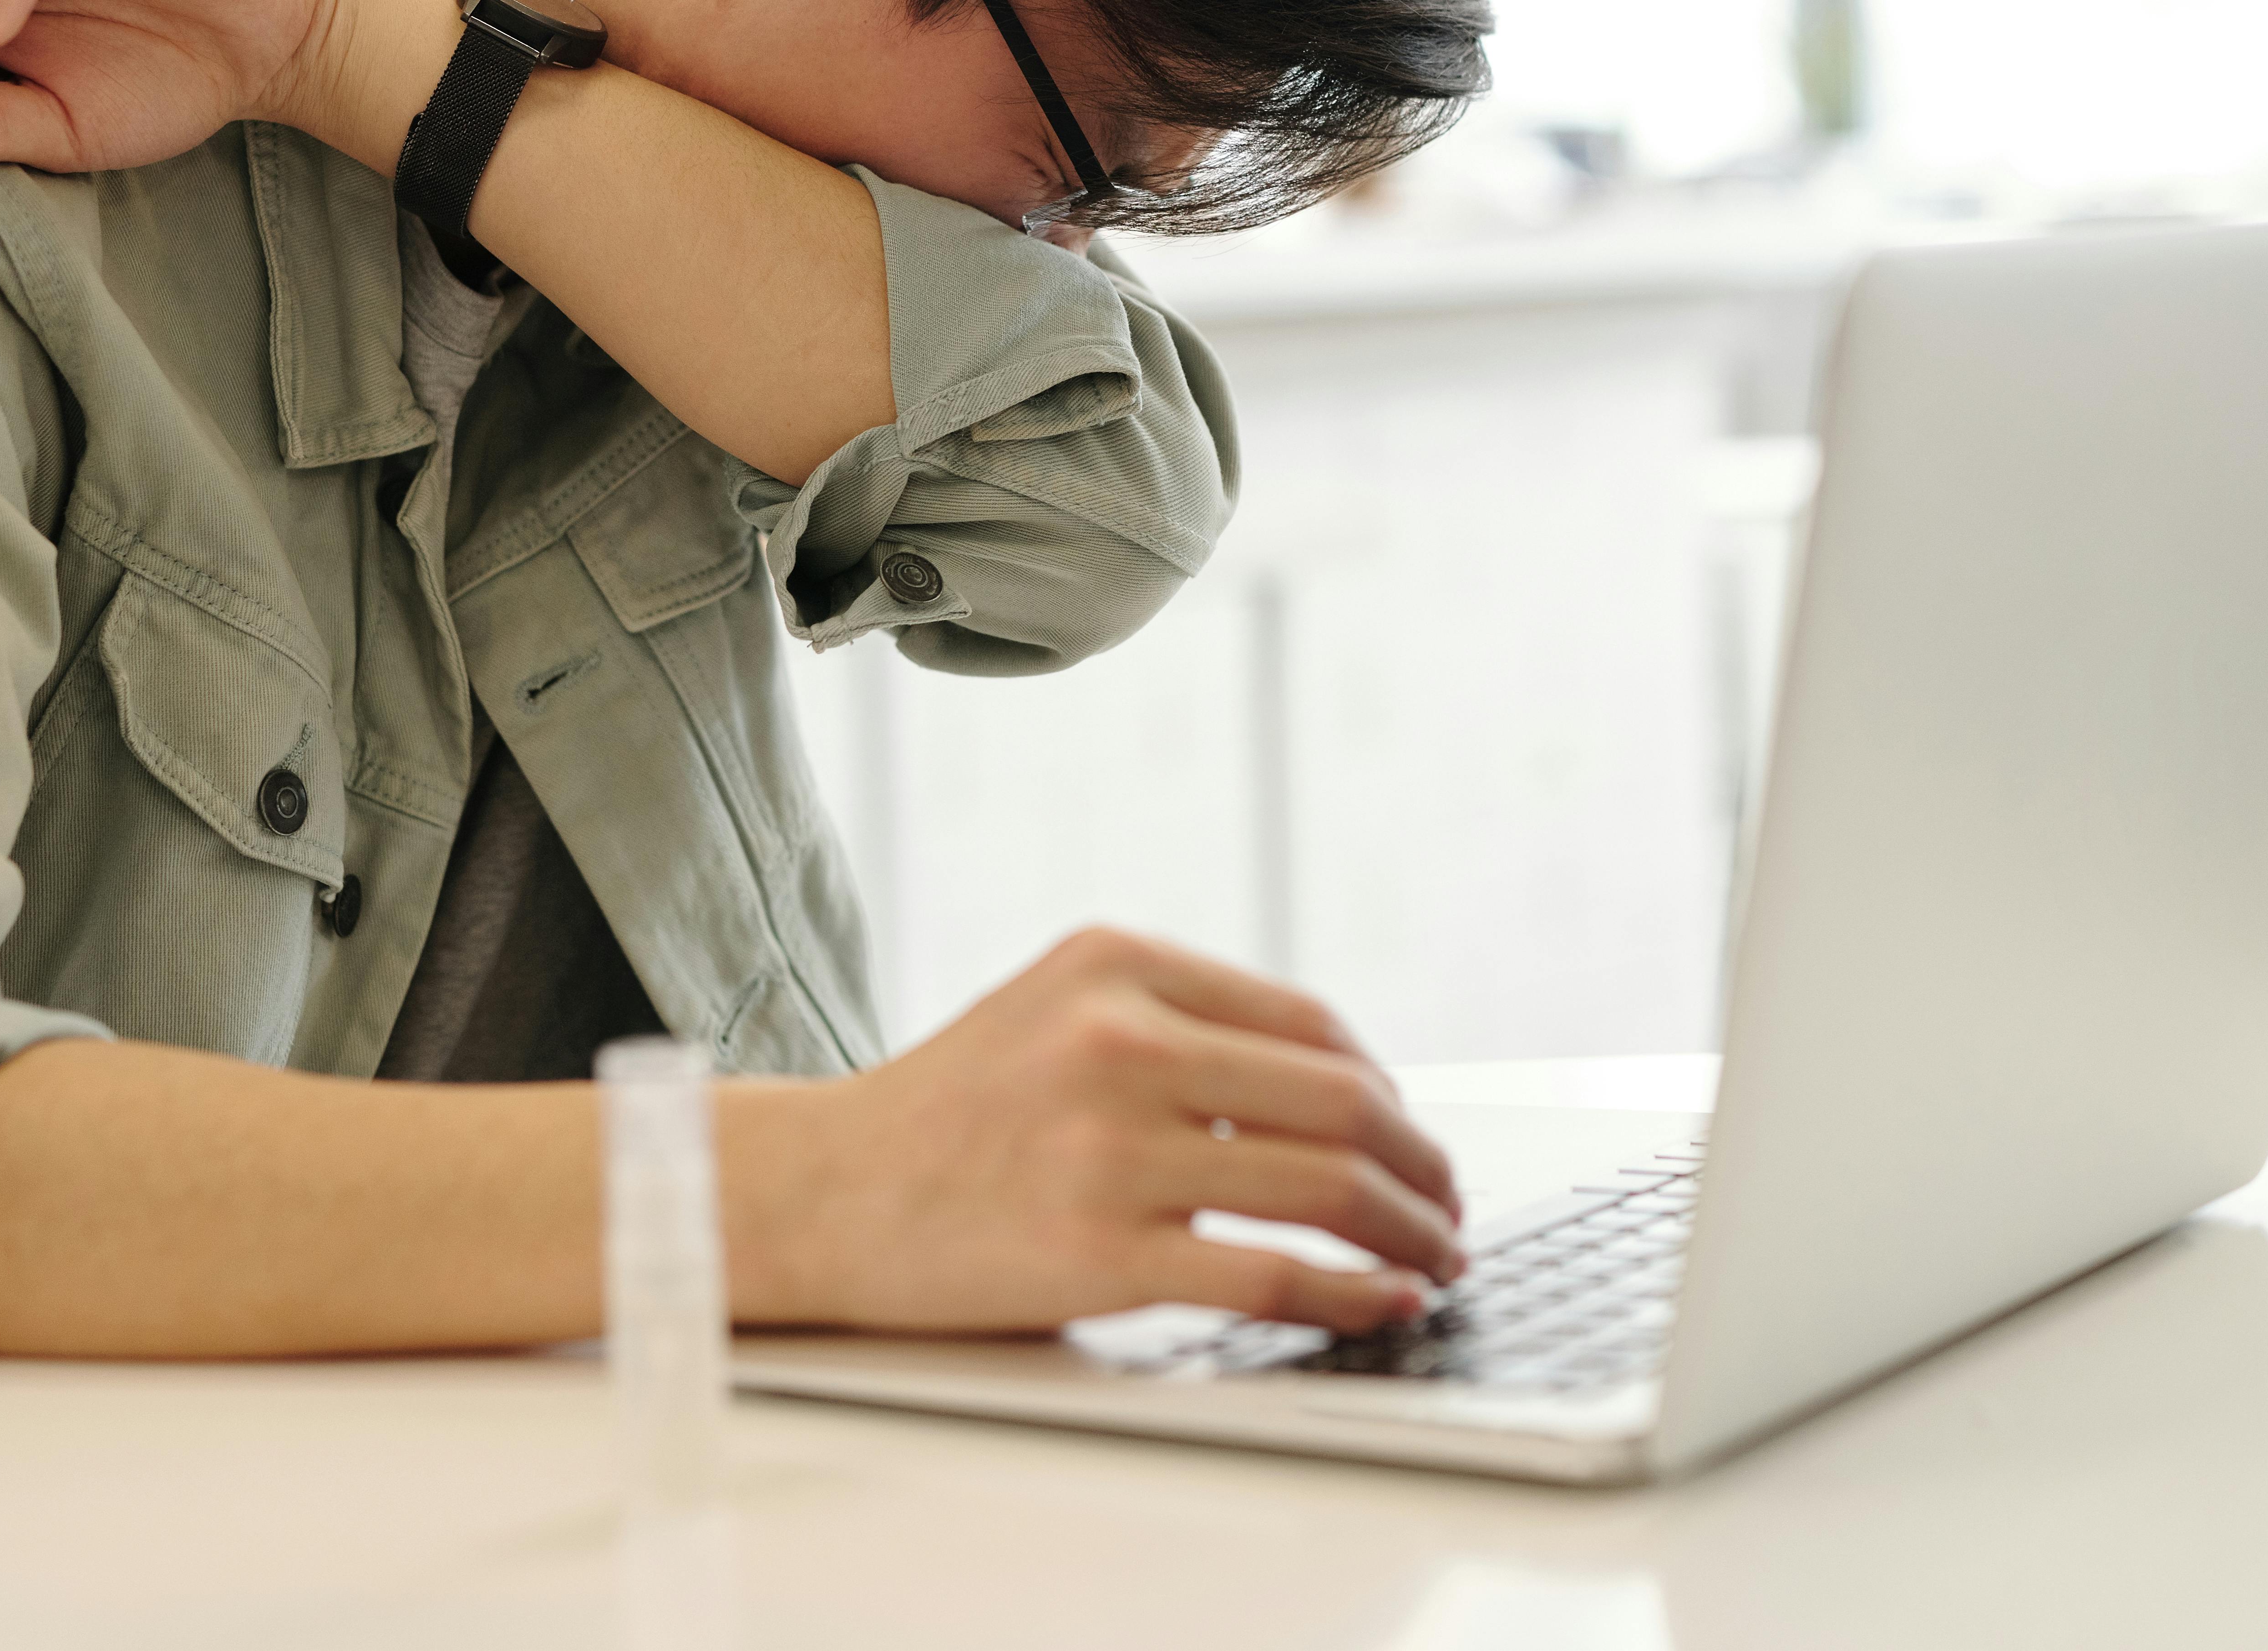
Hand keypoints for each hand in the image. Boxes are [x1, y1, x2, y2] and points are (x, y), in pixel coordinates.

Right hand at [748, 927, 1465, 1334]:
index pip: (1311, 1025)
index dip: (1390, 1093)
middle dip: (1424, 1165)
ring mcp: (1107, 1147)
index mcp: (1117, 964)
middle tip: (1449, 1208)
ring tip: (1432, 1262)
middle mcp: (1117, 1040)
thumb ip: (1176, 1025)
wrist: (818, 1192)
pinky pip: (1269, 1276)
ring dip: (1408, 1233)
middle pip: (1342, 1101)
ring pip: (1323, 1187)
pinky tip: (1384, 1303)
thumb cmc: (948, 1114)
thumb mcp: (1056, 1011)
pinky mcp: (1096, 1252)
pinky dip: (1352, 1295)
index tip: (1416, 1141)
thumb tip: (1344, 1093)